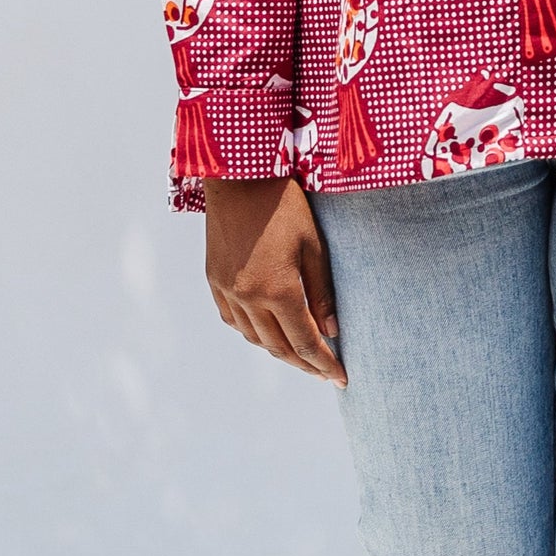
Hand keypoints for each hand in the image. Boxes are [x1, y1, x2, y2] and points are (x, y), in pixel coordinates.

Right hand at [202, 177, 344, 384]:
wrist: (238, 177)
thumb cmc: (285, 206)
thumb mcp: (314, 246)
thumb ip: (323, 292)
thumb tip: (332, 331)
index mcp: (278, 290)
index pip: (306, 342)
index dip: (325, 364)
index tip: (341, 378)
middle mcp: (248, 298)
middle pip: (279, 347)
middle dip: (304, 364)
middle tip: (324, 373)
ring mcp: (227, 290)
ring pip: (254, 338)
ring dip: (278, 352)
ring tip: (300, 356)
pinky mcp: (214, 279)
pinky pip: (233, 320)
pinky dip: (252, 332)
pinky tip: (266, 332)